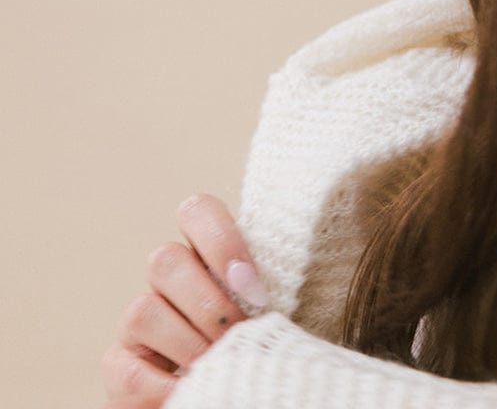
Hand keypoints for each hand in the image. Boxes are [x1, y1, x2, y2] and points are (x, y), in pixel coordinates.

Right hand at [101, 193, 267, 407]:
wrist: (232, 388)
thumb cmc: (260, 343)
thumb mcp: (271, 311)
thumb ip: (264, 293)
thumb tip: (265, 297)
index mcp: (205, 254)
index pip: (196, 212)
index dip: (222, 242)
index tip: (254, 288)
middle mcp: (166, 280)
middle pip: (166, 259)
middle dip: (209, 304)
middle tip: (240, 334)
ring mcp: (137, 322)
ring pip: (143, 310)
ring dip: (188, 343)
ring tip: (220, 365)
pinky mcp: (120, 368)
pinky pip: (128, 370)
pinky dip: (163, 387)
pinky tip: (189, 392)